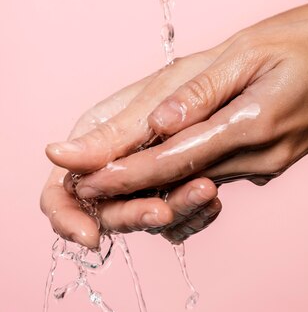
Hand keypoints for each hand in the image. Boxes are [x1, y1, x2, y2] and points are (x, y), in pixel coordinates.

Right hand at [41, 69, 221, 247]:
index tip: (89, 235)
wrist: (248, 76)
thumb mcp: (152, 102)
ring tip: (206, 191)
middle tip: (163, 211)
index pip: (61, 190)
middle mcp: (119, 162)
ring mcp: (150, 179)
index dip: (67, 217)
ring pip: (146, 218)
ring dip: (175, 212)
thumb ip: (108, 135)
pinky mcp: (180, 189)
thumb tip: (54, 153)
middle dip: (131, 216)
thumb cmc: (196, 77)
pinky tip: (214, 199)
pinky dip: (194, 214)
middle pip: (105, 211)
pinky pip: (179, 218)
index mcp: (98, 136)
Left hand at [48, 19, 307, 199]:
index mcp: (250, 125)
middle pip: (174, 181)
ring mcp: (261, 169)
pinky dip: (175, 175)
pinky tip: (151, 169)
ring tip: (99, 179)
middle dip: (122, 186)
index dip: (120, 168)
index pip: (171, 157)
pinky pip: (210, 176)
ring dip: (144, 185)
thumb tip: (159, 121)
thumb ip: (204, 91)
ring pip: (189, 184)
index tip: (75, 173)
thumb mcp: (254, 53)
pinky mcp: (263, 167)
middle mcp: (254, 158)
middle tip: (73, 187)